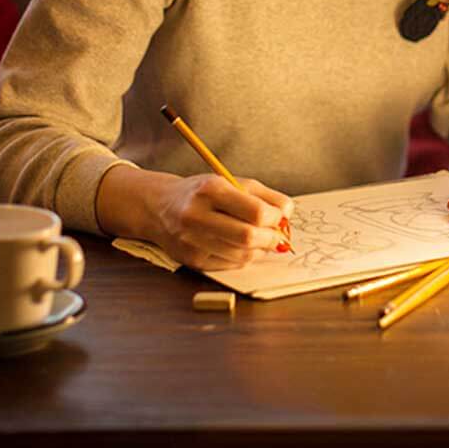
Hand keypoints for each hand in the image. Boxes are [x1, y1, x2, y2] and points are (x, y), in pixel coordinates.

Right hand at [147, 172, 295, 271]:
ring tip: (261, 239)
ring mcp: (191, 240)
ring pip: (241, 255)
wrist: (160, 206)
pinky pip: (230, 265)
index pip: (255, 212)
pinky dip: (244, 258)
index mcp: (211, 190)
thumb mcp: (233, 182)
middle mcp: (197, 215)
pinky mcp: (191, 260)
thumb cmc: (203, 193)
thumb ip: (265, 196)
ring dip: (260, 249)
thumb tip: (288, 213)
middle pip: (248, 237)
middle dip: (271, 238)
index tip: (280, 217)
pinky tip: (243, 247)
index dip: (275, 219)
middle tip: (277, 234)